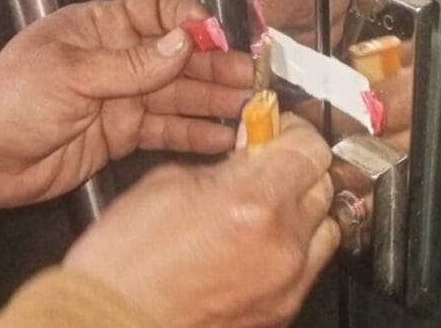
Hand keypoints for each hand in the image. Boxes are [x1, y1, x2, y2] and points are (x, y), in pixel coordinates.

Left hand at [0, 0, 252, 208]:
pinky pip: (168, 130)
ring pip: (180, 96)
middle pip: (179, 59)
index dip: (192, 23)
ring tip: (250, 110)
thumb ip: (132, 64)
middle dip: (217, 68)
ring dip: (215, 102)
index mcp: (102, 28)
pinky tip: (223, 137)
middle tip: (254, 81)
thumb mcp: (71, 74)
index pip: (158, 12)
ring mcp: (125, 99)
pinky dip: (195, 134)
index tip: (220, 38)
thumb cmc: (12, 100)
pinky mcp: (125, 135)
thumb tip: (185, 42)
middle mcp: (120, 60)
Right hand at [64, 114, 339, 327]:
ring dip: (302, 207)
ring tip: (267, 206)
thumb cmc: (126, 261)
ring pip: (325, 223)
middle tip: (268, 164)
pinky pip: (311, 262)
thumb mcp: (168, 183)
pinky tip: (262, 240)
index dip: (294, 132)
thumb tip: (253, 148)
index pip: (311, 148)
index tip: (279, 131)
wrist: (114, 321)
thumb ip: (226, 162)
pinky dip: (296, 244)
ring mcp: (288, 280)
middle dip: (297, 167)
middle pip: (323, 182)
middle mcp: (281, 241)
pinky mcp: (285, 307)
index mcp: (252, 201)